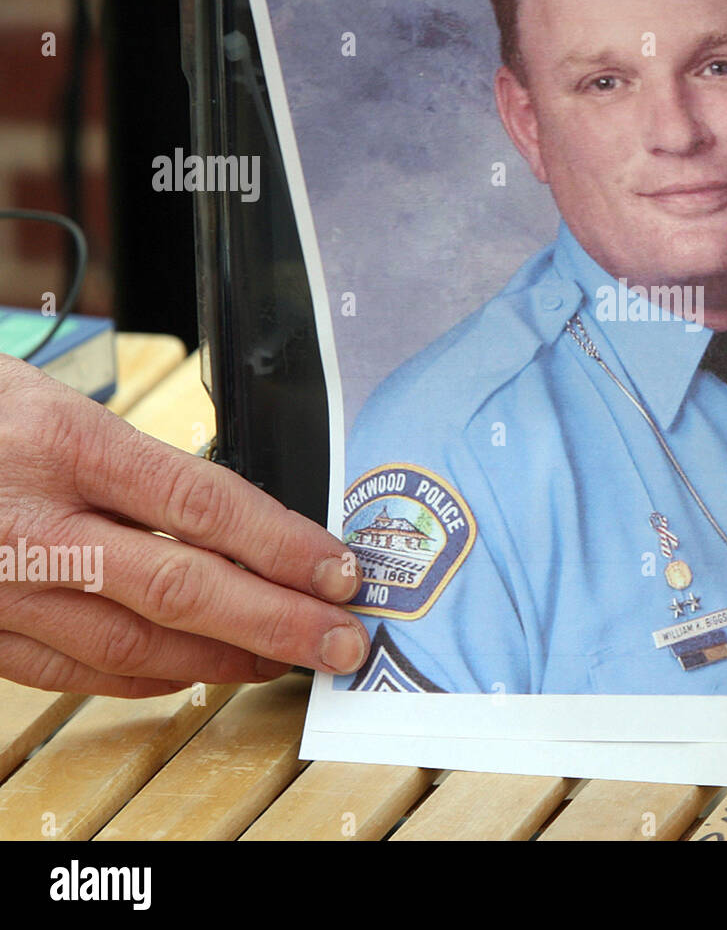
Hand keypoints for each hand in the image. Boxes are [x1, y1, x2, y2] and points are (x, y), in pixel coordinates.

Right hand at [0, 354, 368, 695]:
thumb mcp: (57, 399)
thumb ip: (141, 459)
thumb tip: (240, 517)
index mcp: (65, 444)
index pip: (203, 505)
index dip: (284, 545)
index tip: (342, 571)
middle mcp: (35, 524)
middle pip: (182, 589)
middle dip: (277, 622)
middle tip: (342, 640)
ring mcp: (2, 587)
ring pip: (134, 646)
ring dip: (224, 659)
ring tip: (285, 658)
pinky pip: (74, 672)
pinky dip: (146, 678)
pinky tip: (195, 670)